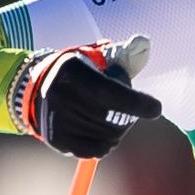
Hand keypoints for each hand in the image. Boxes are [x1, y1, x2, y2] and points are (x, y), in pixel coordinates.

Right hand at [15, 47, 159, 158]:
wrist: (38, 88)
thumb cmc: (80, 73)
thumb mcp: (97, 58)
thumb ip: (123, 55)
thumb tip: (144, 43)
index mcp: (72, 70)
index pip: (108, 92)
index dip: (135, 103)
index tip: (156, 109)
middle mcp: (60, 95)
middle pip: (110, 118)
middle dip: (128, 115)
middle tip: (127, 108)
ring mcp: (57, 120)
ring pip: (106, 136)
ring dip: (117, 129)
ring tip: (110, 116)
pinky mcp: (57, 139)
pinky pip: (94, 151)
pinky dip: (105, 144)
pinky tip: (103, 132)